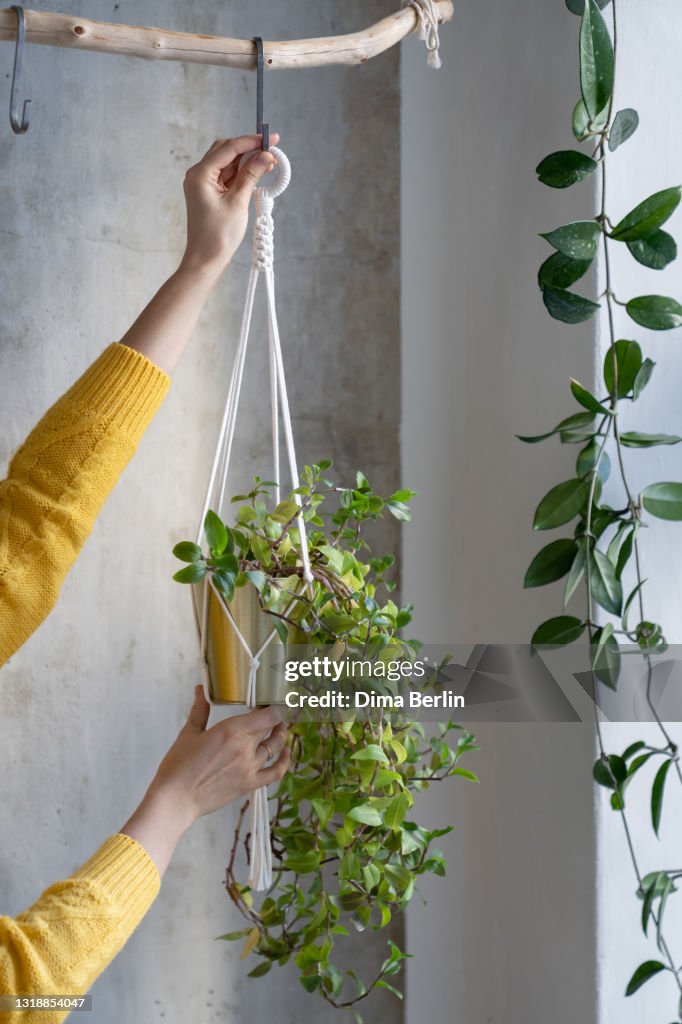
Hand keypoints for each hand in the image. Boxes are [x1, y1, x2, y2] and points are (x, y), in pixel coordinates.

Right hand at [121, 686, 289, 874]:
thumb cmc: (178, 766)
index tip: (268, 703)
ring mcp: (250, 768)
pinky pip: (276, 772)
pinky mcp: (250, 785)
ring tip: (279, 729)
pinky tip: (285, 753)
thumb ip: (200, 710)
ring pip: (276, 747)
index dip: (273, 707)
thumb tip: (200, 690)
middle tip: (269, 714)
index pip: (268, 715)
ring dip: (281, 735)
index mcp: (232, 731)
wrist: (176, 800)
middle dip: (274, 719)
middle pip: (271, 728)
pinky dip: (284, 761)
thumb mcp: (189, 733)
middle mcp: (245, 748)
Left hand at [180, 132, 279, 277]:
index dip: (251, 141)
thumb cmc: (218, 235)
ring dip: (247, 161)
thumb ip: (251, 175)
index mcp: (200, 174)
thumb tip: (266, 155)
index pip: (229, 148)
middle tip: (271, 149)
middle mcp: (199, 175)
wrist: (206, 260)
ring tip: (269, 163)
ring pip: (228, 163)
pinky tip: (258, 174)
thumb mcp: (238, 202)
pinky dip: (242, 174)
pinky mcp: (210, 193)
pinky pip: (228, 176)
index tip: (270, 138)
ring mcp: (203, 184)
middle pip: (226, 150)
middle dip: (249, 148)